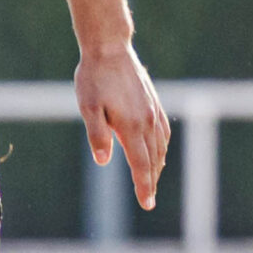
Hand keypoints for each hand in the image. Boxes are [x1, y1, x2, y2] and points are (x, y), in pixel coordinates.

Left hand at [77, 41, 169, 209]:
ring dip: (158, 165)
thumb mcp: (88, 107)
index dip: (143, 186)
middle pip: (153, 159)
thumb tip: (104, 161)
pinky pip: (164, 131)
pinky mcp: (154, 102)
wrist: (109, 49)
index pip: (140, 164)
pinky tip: (158, 150)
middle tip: (149, 199)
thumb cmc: (93, 78)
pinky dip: (162, 147)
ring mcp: (153, 111)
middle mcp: (147, 121)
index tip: (147, 203)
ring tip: (153, 179)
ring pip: (160, 146)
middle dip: (151, 181)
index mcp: (131, 126)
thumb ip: (97, 135)